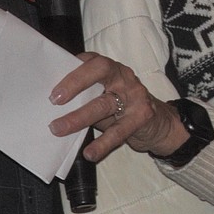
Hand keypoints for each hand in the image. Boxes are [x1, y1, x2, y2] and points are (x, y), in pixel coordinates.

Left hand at [47, 53, 187, 162]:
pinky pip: (118, 131)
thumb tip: (55, 104)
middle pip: (99, 71)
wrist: (159, 123)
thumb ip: (86, 93)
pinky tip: (89, 153)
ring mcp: (134, 95)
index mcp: (111, 67)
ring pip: (104, 103)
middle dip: (75, 83)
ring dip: (79, 117)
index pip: (91, 60)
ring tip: (58, 128)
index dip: (72, 69)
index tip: (53, 84)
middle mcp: (123, 76)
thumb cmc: (122, 105)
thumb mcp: (105, 94)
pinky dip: (102, 144)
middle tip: (54, 100)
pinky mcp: (142, 117)